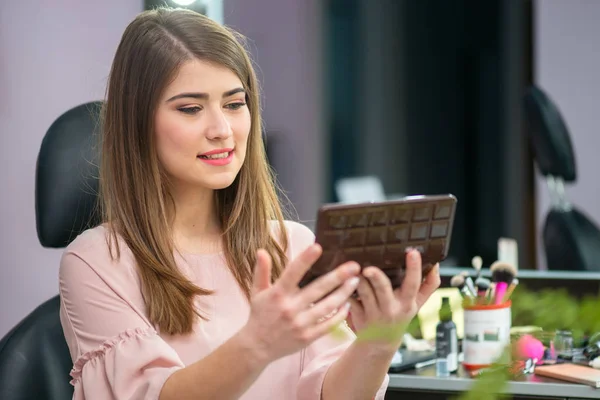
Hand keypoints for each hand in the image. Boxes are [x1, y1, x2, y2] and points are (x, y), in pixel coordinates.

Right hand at [241, 244, 360, 362]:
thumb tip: (262, 250)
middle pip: (318, 289)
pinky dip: (340, 315)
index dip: (305, 260)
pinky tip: (348, 304)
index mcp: (277, 294)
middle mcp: (289, 308)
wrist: (257, 347)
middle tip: (354, 266)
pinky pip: (328, 325)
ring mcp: (300, 324)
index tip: (318, 247)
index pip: (292, 273)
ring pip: (327, 307)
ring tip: (355, 282)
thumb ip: (261, 271)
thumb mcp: (257, 292)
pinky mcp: (307, 337)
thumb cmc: (259, 315)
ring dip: (343, 293)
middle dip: (338, 277)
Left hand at [348, 249, 440, 352]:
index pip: (413, 283)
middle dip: (376, 277)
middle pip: (383, 289)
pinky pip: (351, 300)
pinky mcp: (359, 316)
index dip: (414, 268)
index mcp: (407, 302)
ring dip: (359, 280)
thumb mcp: (418, 304)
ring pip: (364, 293)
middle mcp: (391, 308)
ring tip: (354, 269)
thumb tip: (437, 264)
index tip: (412, 252)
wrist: (381, 342)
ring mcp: (374, 314)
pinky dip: (347, 291)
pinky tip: (344, 281)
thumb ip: (429, 285)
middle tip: (368, 268)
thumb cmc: (400, 315)